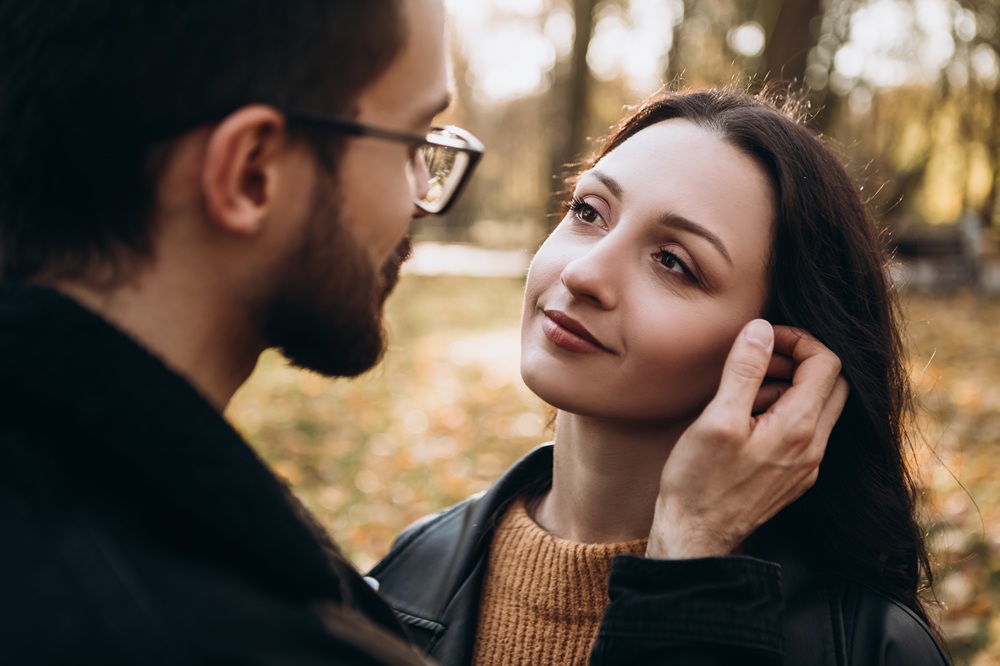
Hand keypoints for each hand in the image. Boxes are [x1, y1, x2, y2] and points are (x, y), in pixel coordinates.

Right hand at [646, 319, 848, 559]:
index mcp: (798, 427)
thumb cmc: (698, 480)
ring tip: (743, 392)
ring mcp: (807, 465)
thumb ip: (744, 370)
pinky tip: (747, 421)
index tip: (765, 339)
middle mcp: (813, 447)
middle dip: (800, 361)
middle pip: (833, 384)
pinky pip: (804, 432)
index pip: (827, 364)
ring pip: (819, 408)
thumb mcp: (716, 418)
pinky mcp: (795, 478)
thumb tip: (762, 330)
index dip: (799, 340)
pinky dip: (783, 413)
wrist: (695, 536)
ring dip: (789, 387)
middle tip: (759, 360)